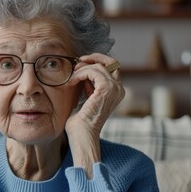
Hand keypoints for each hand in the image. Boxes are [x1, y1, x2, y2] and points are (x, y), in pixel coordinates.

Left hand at [65, 53, 124, 177]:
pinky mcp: (106, 89)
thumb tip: (82, 71)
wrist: (82, 133)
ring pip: (98, 66)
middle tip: (78, 62)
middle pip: (111, 61)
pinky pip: (93, 70)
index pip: (112, 67)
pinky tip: (72, 82)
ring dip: (81, 69)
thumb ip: (88, 85)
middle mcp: (119, 89)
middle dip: (93, 58)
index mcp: (116, 91)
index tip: (81, 63)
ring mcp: (115, 88)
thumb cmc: (81, 120)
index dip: (97, 61)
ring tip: (71, 79)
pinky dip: (80, 73)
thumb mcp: (86, 97)